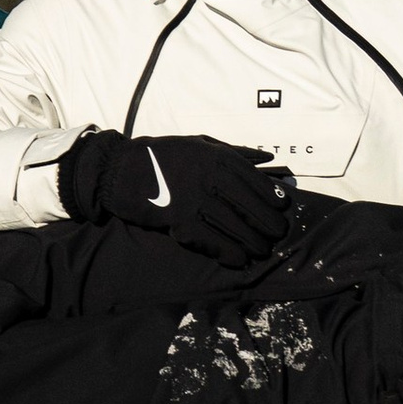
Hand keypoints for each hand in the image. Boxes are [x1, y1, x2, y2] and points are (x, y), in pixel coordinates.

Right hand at [57, 129, 300, 267]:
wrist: (120, 169)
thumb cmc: (162, 155)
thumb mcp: (199, 143)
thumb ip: (233, 151)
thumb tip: (266, 156)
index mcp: (216, 156)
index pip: (254, 179)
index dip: (272, 195)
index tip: (282, 207)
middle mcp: (209, 176)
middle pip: (248, 204)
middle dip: (267, 222)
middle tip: (277, 235)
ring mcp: (194, 198)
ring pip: (232, 224)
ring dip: (251, 241)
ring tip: (261, 251)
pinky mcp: (178, 218)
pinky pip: (209, 239)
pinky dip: (226, 251)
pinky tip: (238, 259)